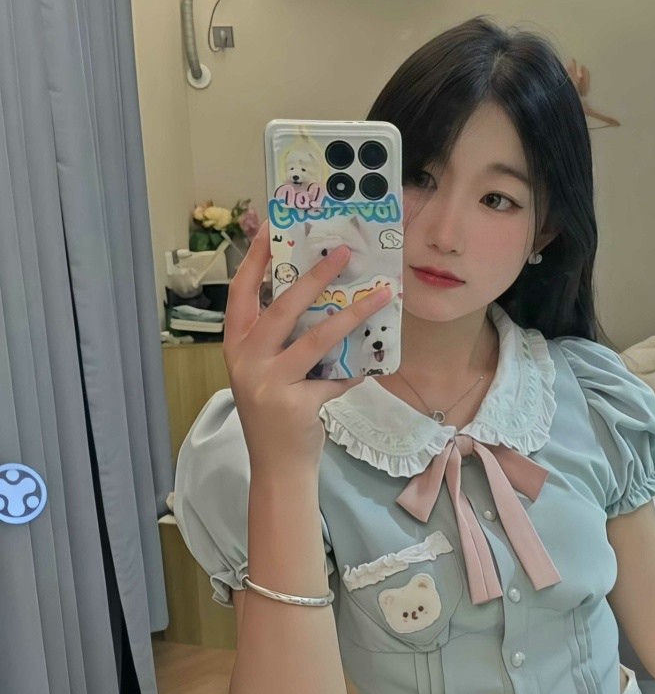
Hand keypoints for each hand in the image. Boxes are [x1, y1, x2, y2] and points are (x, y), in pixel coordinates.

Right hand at [222, 226, 392, 468]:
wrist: (277, 466)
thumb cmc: (276, 413)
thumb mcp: (265, 371)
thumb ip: (280, 340)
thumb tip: (321, 297)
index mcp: (236, 346)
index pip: (241, 293)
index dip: (255, 259)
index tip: (270, 226)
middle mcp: (246, 361)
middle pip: (281, 308)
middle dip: (314, 276)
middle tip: (342, 252)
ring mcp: (268, 383)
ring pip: (316, 339)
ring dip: (352, 315)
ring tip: (380, 295)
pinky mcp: (295, 404)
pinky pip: (336, 378)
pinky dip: (357, 369)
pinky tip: (375, 361)